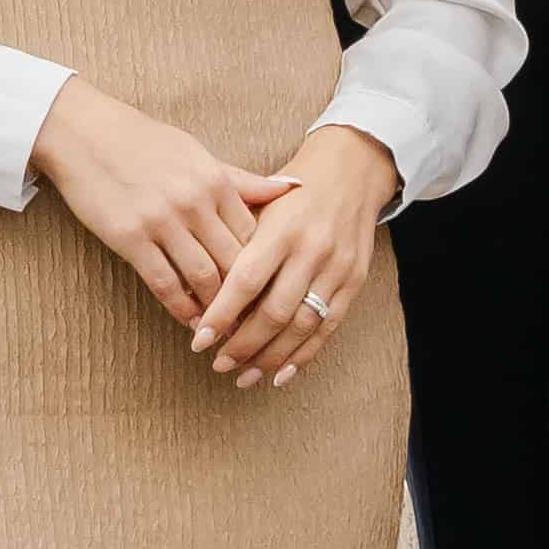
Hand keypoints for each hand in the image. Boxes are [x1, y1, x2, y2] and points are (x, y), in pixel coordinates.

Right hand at [33, 77, 260, 336]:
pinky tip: (189, 321)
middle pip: (234, 261)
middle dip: (248, 297)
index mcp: (216, 180)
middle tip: (258, 324)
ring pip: (203, 277)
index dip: (266, 268)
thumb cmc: (145, 142)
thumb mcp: (198, 154)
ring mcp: (161, 220)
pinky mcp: (130, 237)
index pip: (255, 235)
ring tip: (226, 329)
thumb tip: (291, 189)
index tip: (272, 292)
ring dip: (217, 309)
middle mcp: (194, 201)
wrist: (85, 134)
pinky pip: (163, 282)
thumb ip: (242, 180)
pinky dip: (180, 307)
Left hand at [189, 129, 401, 387]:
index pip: (246, 282)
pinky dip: (304, 355)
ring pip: (302, 325)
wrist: (351, 171)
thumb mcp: (259, 203)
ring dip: (271, 357)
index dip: (221, 315)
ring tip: (244, 376)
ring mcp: (337, 268)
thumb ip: (231, 241)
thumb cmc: (291, 192)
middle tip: (218, 364)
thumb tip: (193, 288)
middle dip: (243, 345)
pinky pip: (328, 327)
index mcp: (282, 227)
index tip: (198, 340)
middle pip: (274, 311)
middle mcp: (312, 249)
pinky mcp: (354, 281)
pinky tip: (281, 374)